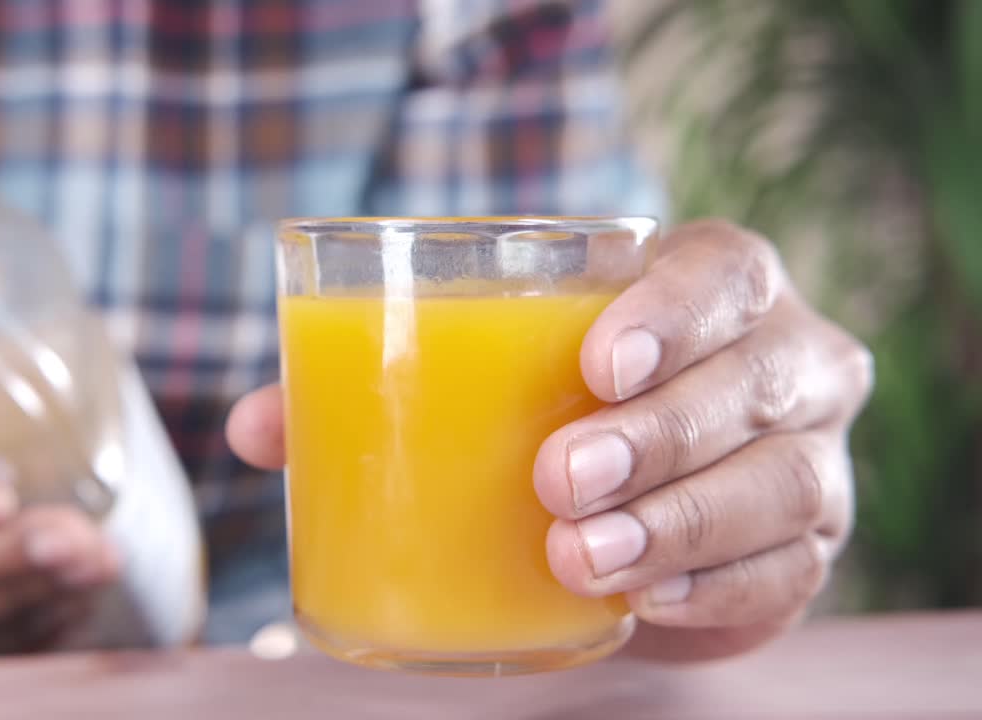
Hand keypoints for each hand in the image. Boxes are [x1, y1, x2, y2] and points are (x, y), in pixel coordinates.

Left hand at [228, 219, 872, 662]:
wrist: (651, 475)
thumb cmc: (557, 397)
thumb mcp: (489, 373)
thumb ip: (374, 383)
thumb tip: (253, 429)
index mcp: (709, 287)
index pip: (723, 271)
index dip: (673, 310)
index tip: (594, 362)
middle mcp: (781, 358)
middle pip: (756, 379)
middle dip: (661, 432)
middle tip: (558, 481)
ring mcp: (808, 451)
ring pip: (784, 483)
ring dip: (680, 523)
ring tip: (583, 558)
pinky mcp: (803, 544)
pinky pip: (787, 569)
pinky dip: (715, 587)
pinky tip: (644, 599)